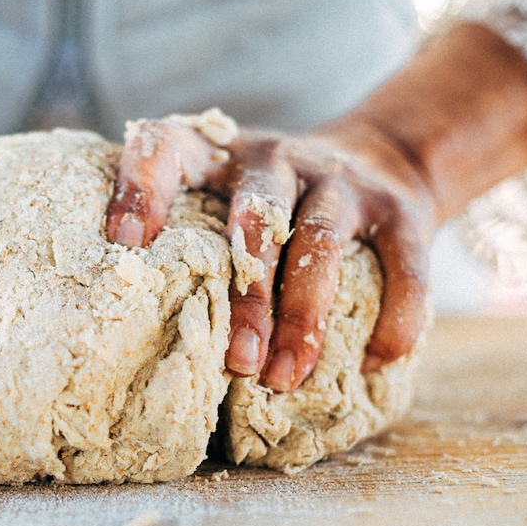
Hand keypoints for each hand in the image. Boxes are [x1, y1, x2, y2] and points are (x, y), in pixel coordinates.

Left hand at [106, 117, 435, 390]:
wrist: (384, 158)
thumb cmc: (273, 207)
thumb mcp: (225, 198)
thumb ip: (186, 239)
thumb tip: (128, 329)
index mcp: (217, 154)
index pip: (166, 148)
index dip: (141, 189)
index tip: (124, 245)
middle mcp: (276, 158)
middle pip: (255, 217)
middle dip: (245, 296)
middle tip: (235, 364)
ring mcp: (340, 180)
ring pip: (321, 244)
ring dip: (304, 317)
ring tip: (284, 377)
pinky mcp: (400, 210)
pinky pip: (403, 266)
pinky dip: (394, 317)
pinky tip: (373, 363)